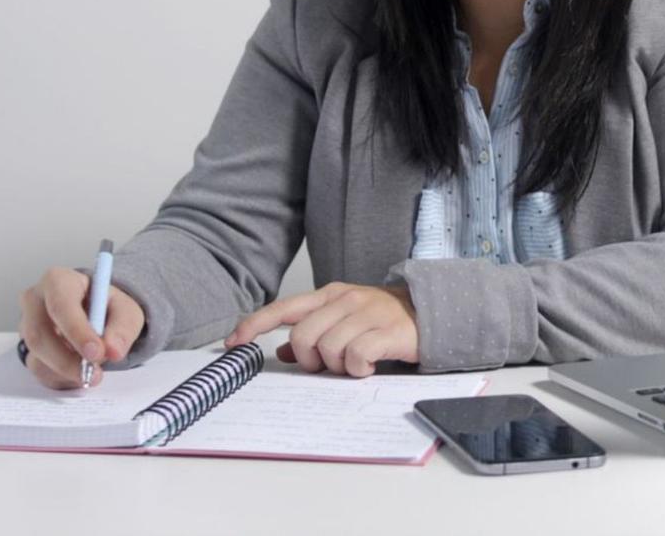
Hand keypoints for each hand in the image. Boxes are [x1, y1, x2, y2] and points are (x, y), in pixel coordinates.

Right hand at [17, 267, 145, 389]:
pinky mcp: (28, 350)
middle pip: (39, 335)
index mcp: (58, 281)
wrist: (98, 316)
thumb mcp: (126, 311)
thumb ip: (123, 328)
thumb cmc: (107, 307)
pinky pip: (39, 371)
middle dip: (67, 360)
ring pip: (37, 357)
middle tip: (95, 373)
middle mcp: (34, 302)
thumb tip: (113, 351)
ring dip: (66, 371)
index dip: (77, 331)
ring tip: (94, 371)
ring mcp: (27, 328)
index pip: (61, 305)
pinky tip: (80, 372)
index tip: (96, 351)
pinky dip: (62, 378)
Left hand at [224, 282, 419, 377]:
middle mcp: (347, 299)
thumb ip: (313, 332)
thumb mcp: (344, 321)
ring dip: (338, 366)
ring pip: (330, 348)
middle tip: (328, 364)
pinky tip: (369, 365)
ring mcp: (369, 313)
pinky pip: (357, 356)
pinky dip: (358, 368)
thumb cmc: (382, 320)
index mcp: (331, 295)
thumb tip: (282, 351)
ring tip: (355, 363)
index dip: (256, 324)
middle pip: (304, 334)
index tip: (234, 343)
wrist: (431, 313)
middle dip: (309, 359)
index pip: (285, 307)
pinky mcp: (389, 331)